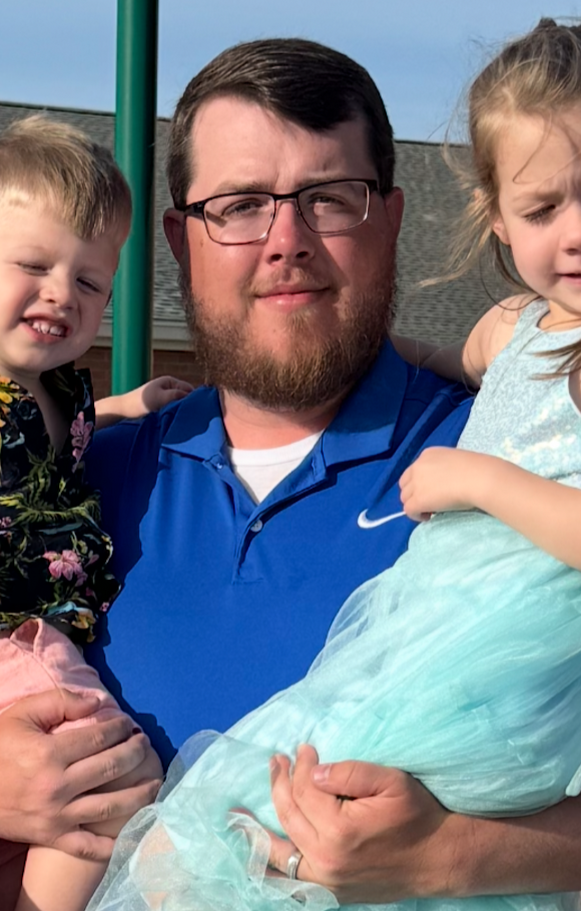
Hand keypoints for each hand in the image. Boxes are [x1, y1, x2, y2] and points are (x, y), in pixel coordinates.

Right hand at [0, 689, 161, 860]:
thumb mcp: (23, 714)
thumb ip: (62, 702)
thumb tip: (99, 702)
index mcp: (50, 754)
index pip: (99, 738)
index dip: (120, 728)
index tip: (129, 724)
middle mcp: (57, 786)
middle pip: (111, 768)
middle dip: (136, 753)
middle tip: (145, 744)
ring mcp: (57, 816)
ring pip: (110, 807)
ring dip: (139, 793)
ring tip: (156, 781)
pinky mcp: (53, 838)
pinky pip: (88, 846)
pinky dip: (113, 845)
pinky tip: (134, 833)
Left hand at [125, 376, 193, 417]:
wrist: (124, 410)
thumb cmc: (141, 402)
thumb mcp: (162, 397)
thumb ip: (178, 395)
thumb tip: (194, 398)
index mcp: (170, 381)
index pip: (189, 389)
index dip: (194, 398)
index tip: (197, 410)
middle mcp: (169, 387)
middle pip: (186, 396)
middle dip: (188, 404)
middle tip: (191, 416)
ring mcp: (165, 396)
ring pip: (180, 403)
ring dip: (182, 410)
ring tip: (185, 418)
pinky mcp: (162, 405)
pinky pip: (174, 408)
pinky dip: (176, 413)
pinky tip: (177, 419)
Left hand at [267, 745, 457, 903]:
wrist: (440, 859)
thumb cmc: (418, 816)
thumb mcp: (391, 781)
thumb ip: (350, 772)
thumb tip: (314, 770)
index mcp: (340, 830)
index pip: (306, 789)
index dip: (302, 764)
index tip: (304, 747)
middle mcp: (327, 860)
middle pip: (289, 814)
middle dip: (280, 783)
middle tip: (276, 760)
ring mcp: (327, 880)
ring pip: (280, 851)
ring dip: (260, 827)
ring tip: (239, 813)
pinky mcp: (331, 891)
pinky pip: (291, 877)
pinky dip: (271, 864)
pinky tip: (257, 854)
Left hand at [399, 447, 489, 520]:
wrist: (478, 478)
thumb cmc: (476, 470)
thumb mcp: (455, 463)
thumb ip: (444, 470)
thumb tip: (445, 484)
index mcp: (428, 454)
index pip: (414, 470)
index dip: (420, 483)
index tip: (432, 491)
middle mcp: (418, 466)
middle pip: (405, 483)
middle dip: (413, 493)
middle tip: (429, 502)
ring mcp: (416, 483)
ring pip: (405, 497)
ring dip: (415, 504)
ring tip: (430, 511)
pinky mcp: (417, 499)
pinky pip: (408, 510)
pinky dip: (416, 515)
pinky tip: (428, 516)